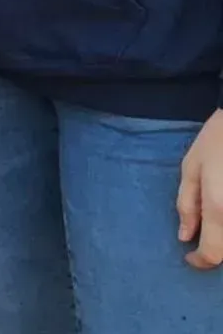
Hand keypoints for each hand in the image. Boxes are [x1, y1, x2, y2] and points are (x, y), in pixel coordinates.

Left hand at [177, 110, 222, 268]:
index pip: (212, 253)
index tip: (190, 258)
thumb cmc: (217, 141)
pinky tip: (222, 214)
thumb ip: (186, 205)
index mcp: (219, 208)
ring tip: (216, 220)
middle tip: (205, 237)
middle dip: (217, 252)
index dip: (200, 262)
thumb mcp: (191, 169)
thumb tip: (184, 237)